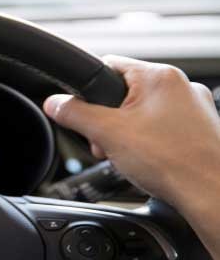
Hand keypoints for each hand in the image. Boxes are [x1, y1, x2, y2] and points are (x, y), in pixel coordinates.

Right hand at [43, 55, 219, 259]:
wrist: (212, 193)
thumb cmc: (173, 162)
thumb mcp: (107, 134)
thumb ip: (75, 114)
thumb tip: (55, 103)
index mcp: (159, 76)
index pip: (108, 66)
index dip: (89, 90)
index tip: (82, 110)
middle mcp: (181, 87)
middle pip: (124, 94)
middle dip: (108, 121)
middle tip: (107, 143)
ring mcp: (194, 110)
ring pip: (143, 114)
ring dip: (127, 134)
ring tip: (130, 157)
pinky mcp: (200, 132)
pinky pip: (162, 130)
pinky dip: (149, 145)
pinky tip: (149, 163)